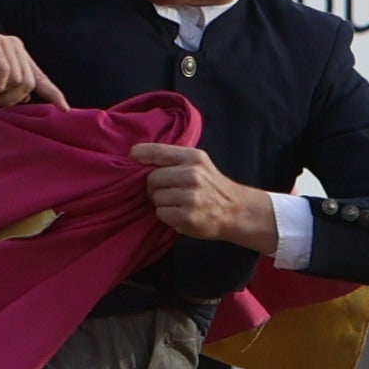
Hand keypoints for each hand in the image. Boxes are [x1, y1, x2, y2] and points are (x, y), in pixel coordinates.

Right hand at [0, 32, 65, 105]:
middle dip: (11, 100)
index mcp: (19, 58)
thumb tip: (29, 98)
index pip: (41, 78)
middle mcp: (16, 47)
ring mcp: (5, 43)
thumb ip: (11, 92)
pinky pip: (5, 72)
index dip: (53, 94)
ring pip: (19, 79)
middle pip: (29, 83)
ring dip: (0, 94)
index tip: (64, 109)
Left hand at [129, 142, 280, 249]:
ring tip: (177, 203)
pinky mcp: (187, 216)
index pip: (158, 151)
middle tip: (166, 191)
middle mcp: (192, 174)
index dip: (141, 154)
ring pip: (155, 197)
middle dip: (154, 186)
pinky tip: (180, 214)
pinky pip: (161, 213)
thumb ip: (174, 159)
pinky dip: (166, 215)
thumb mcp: (199, 163)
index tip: (132, 156)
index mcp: (193, 157)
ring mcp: (191, 197)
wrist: (236, 210)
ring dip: (161, 202)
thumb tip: (138, 155)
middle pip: (152, 178)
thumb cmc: (211, 186)